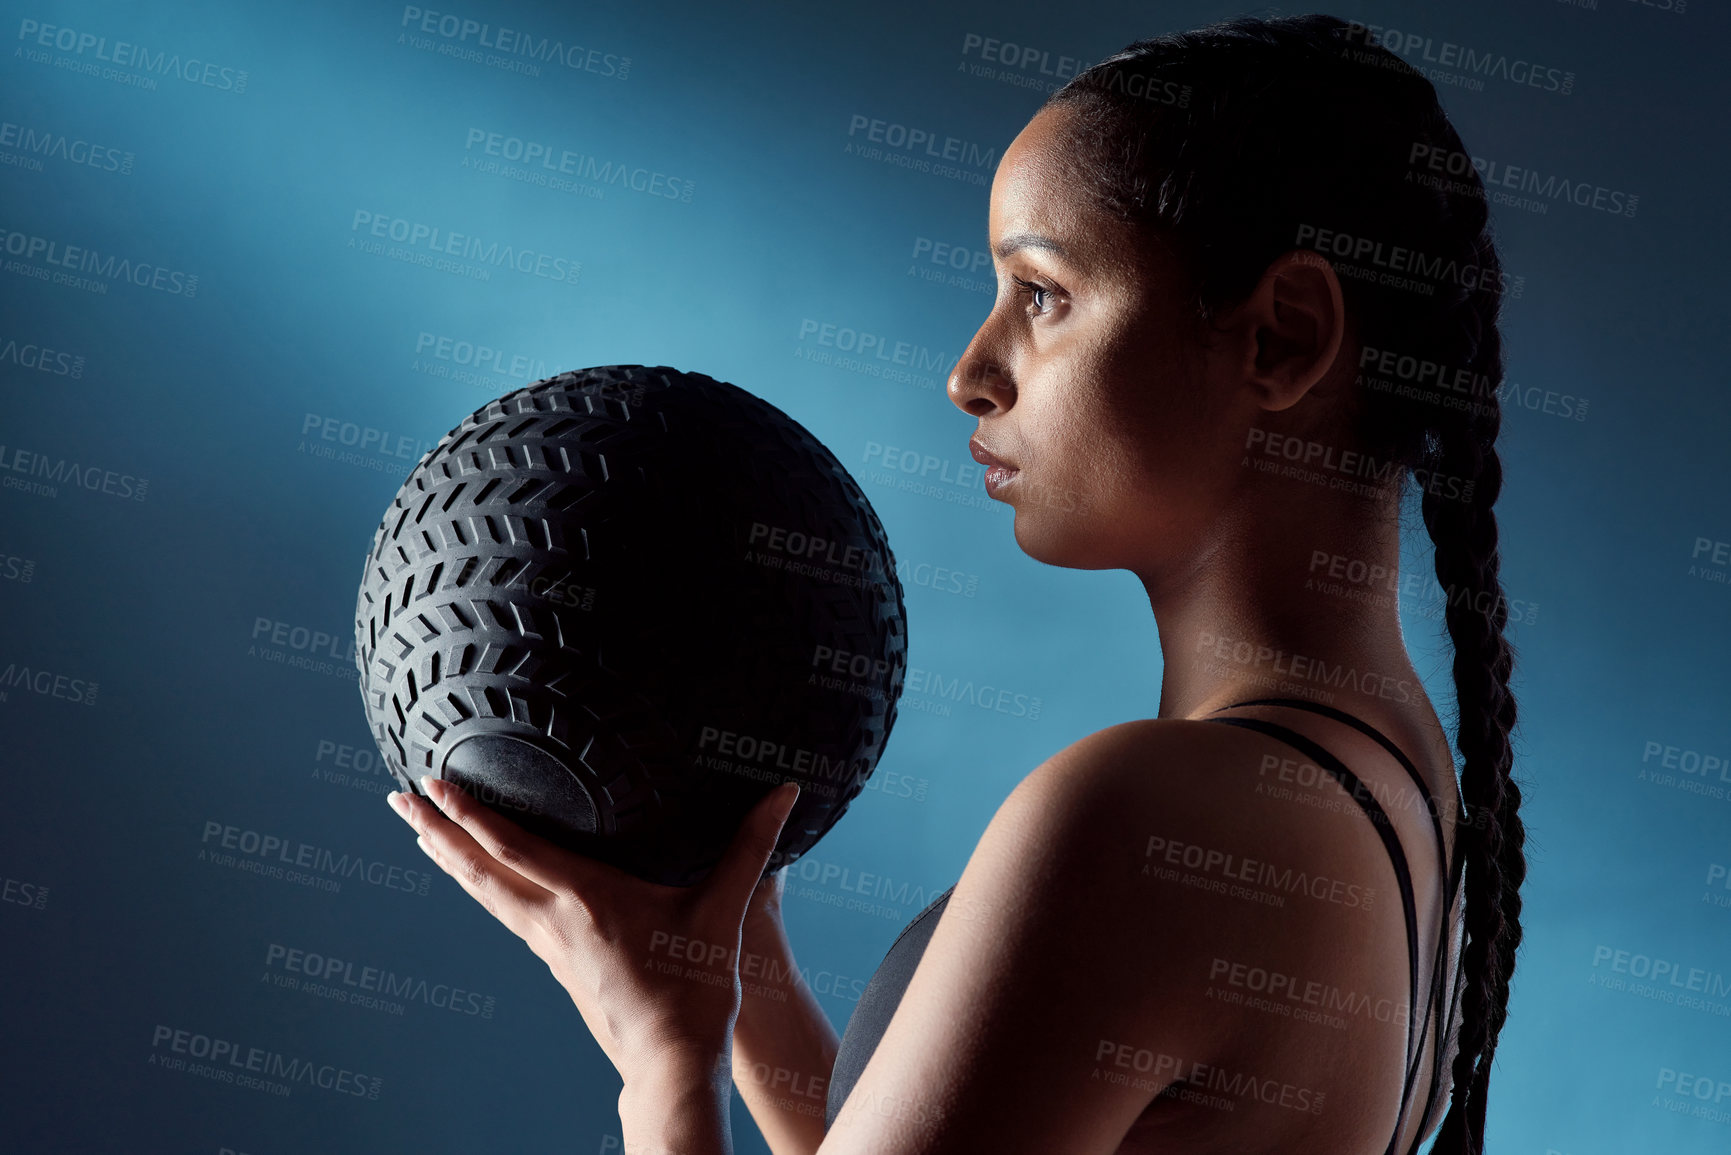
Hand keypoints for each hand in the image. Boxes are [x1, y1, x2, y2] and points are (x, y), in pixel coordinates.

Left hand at [388, 775, 801, 1082]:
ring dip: (449, 860)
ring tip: (419, 833)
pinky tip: (483, 883)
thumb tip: (787, 791)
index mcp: (585, 898)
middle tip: (397, 797)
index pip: (511, 845)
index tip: (432, 784)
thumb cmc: (697, 987)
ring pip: (485, 894)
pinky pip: (506, 915)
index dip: (468, 812)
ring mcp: (549, 947)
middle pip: (479, 869)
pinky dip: (482, 888)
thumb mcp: (725, 908)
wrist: (673, 1062)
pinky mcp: (557, 965)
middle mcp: (554, 921)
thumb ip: (752, 845)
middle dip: (436, 831)